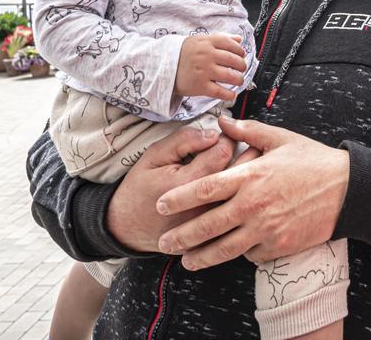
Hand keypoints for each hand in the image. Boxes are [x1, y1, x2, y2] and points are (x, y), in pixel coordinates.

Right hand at [106, 125, 235, 252]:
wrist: (127, 227)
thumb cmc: (140, 188)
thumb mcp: (154, 155)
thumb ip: (184, 140)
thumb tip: (213, 133)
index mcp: (190, 183)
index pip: (224, 152)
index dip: (227, 138)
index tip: (223, 135)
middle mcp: (205, 206)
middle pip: (240, 173)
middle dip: (242, 156)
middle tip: (236, 148)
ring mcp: (211, 225)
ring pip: (241, 195)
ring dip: (243, 179)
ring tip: (237, 168)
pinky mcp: (213, 237)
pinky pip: (236, 215)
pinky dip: (238, 202)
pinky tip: (234, 193)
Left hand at [156, 116, 348, 268]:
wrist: (347, 189)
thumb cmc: (313, 160)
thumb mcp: (280, 138)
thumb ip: (248, 132)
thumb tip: (222, 121)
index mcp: (251, 176)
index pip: (206, 188)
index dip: (180, 198)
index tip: (160, 204)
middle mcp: (254, 205)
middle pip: (208, 225)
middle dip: (182, 236)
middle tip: (163, 243)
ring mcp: (266, 229)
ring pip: (225, 248)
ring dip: (202, 257)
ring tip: (186, 262)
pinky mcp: (280, 246)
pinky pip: (252, 254)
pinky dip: (242, 254)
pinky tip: (233, 252)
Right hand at [175, 34, 246, 99]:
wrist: (163, 66)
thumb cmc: (184, 53)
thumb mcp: (200, 40)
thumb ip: (220, 38)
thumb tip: (239, 39)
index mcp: (207, 42)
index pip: (231, 44)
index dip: (240, 51)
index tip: (241, 55)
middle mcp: (207, 55)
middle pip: (234, 60)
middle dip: (242, 66)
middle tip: (241, 69)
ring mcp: (204, 71)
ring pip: (230, 76)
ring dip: (239, 80)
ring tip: (238, 81)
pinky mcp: (200, 86)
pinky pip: (220, 92)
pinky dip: (229, 95)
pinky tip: (231, 94)